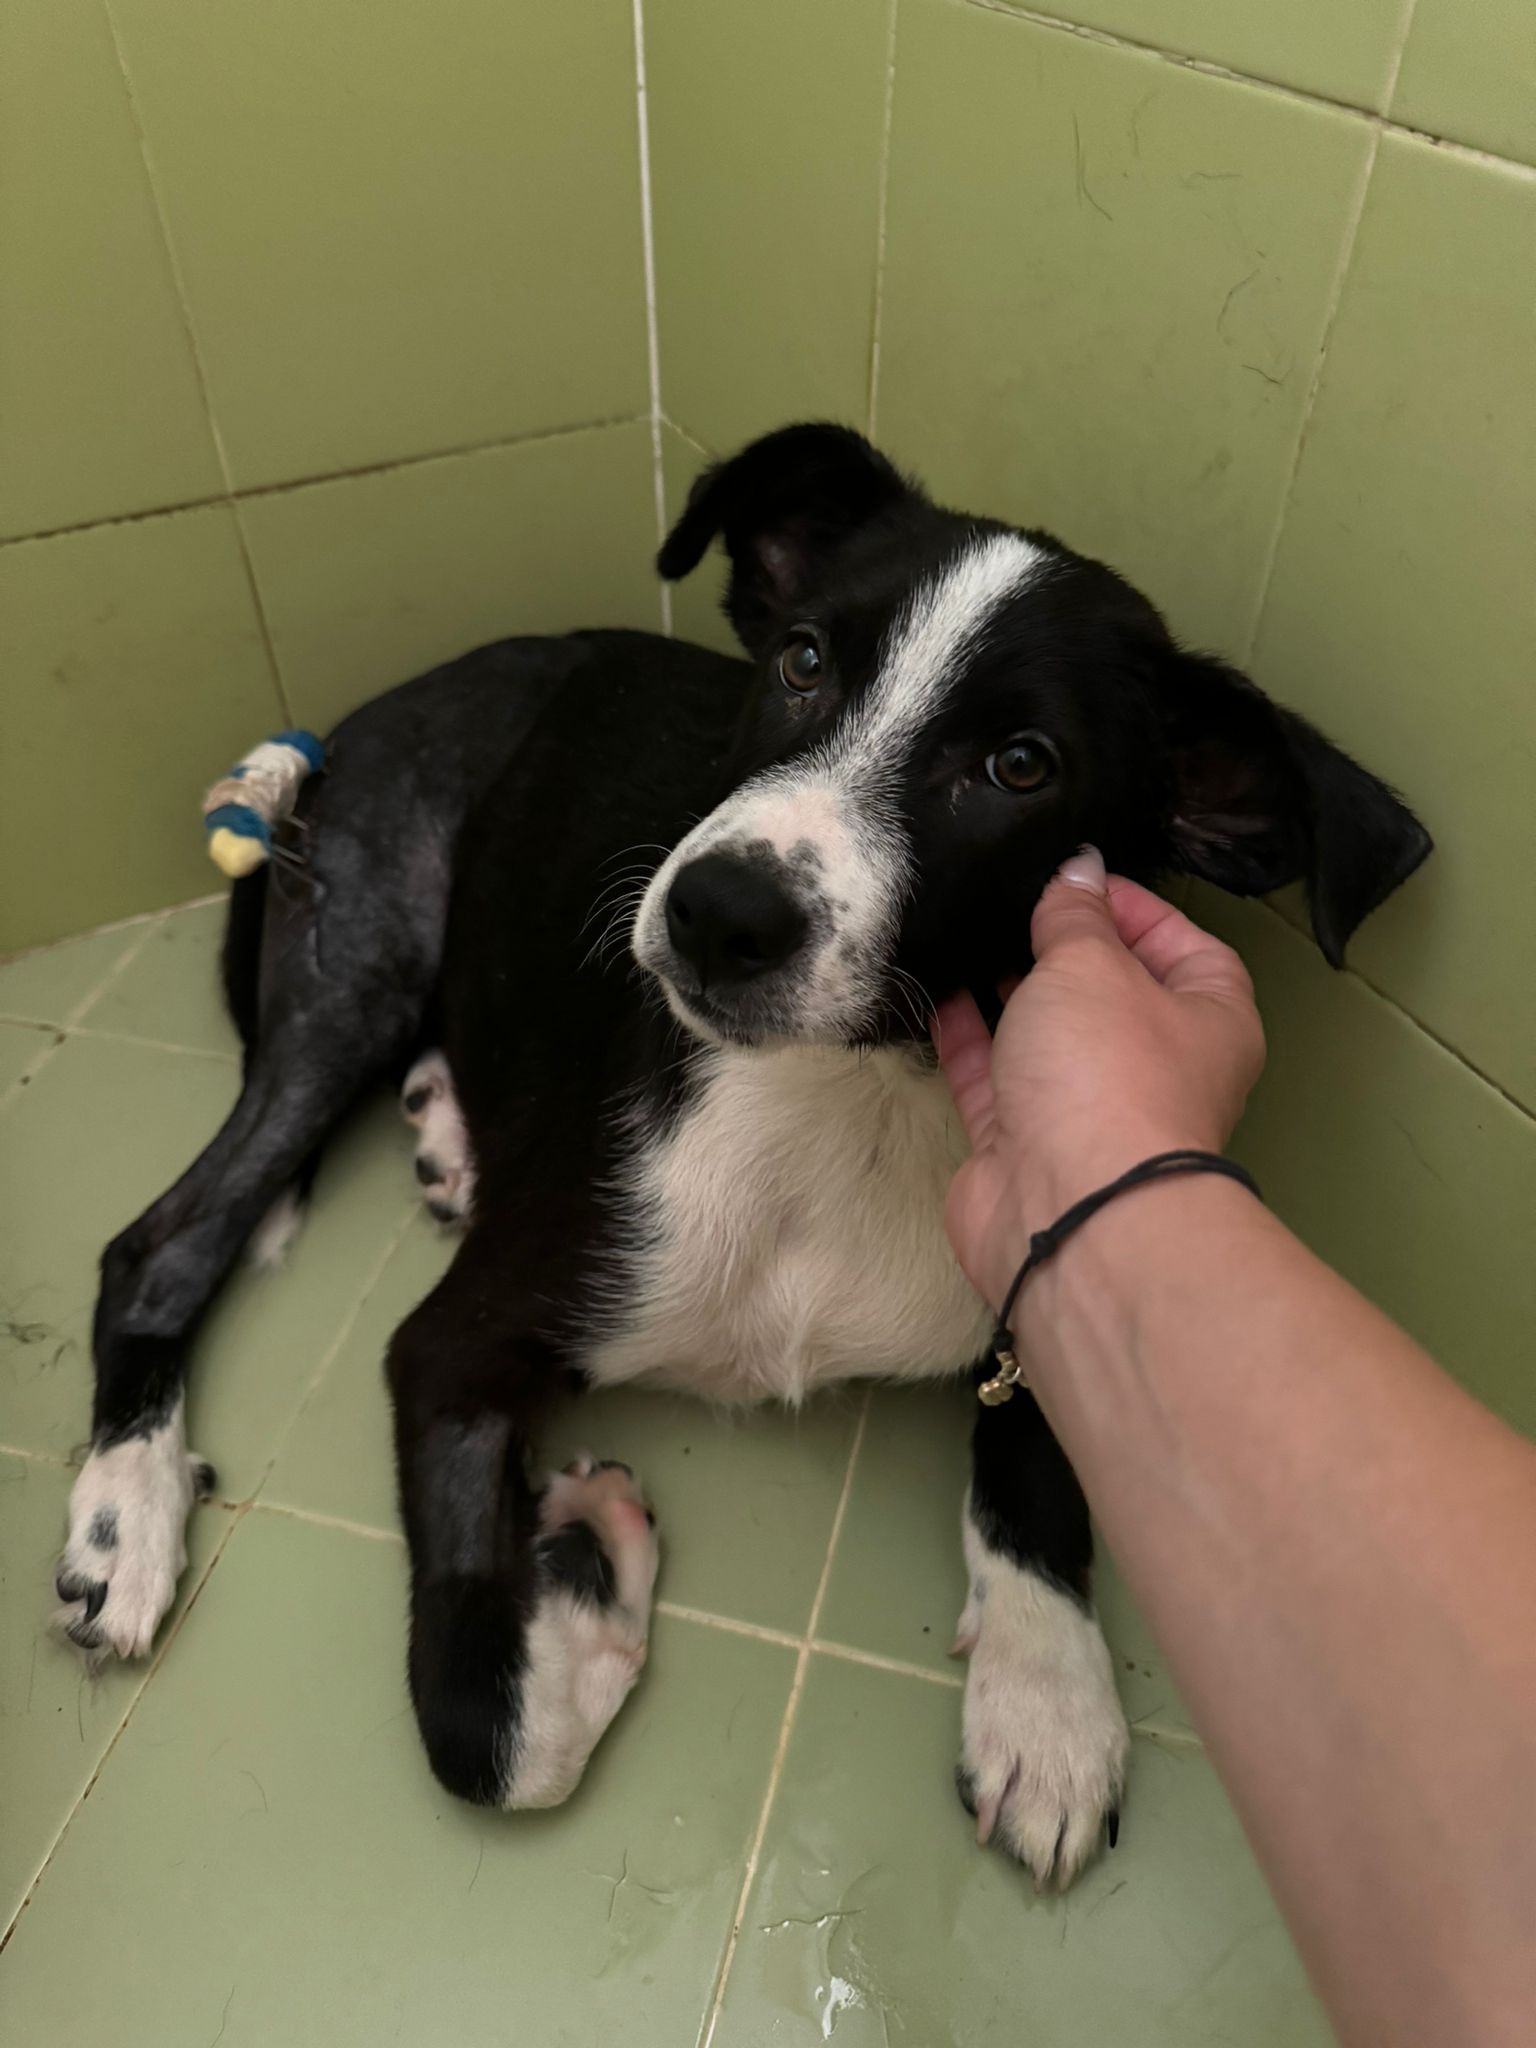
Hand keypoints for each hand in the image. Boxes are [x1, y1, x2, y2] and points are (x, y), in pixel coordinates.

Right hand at [934, 849, 1265, 1309]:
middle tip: (1010, 899)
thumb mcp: (1091, 965)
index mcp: (1209, 1020)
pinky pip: (992, 1076)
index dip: (1136, 907)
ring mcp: (1086, 1109)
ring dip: (1007, 988)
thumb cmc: (1108, 1071)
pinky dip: (966, 1035)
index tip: (1076, 878)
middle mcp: (1155, 1066)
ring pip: (1046, 1034)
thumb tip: (1079, 866)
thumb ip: (1075, 914)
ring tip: (966, 932)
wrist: (1072, 1210)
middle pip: (1110, 991)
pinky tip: (936, 989)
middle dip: (1062, 947)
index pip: (1186, 946)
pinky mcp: (1022, 1144)